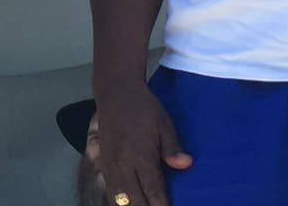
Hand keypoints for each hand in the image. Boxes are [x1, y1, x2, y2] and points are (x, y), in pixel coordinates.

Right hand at [96, 83, 191, 205]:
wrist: (115, 91)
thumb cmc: (143, 107)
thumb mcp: (164, 123)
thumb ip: (173, 147)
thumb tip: (186, 165)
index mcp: (141, 155)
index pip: (153, 190)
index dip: (161, 205)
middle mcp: (123, 164)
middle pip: (134, 200)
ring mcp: (110, 164)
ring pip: (118, 199)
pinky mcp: (102, 162)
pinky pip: (108, 189)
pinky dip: (117, 200)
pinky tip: (126, 203)